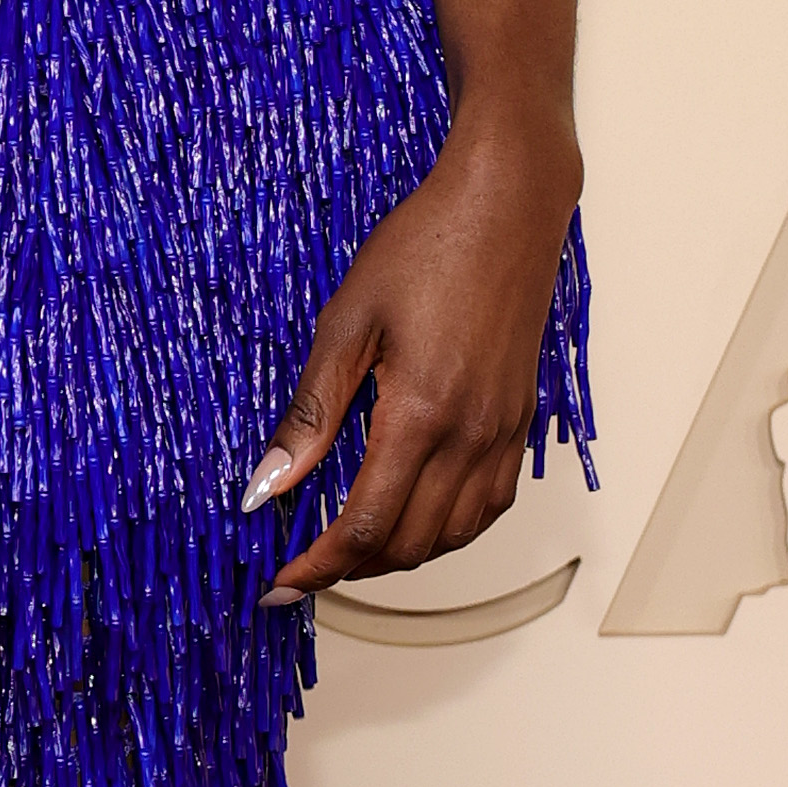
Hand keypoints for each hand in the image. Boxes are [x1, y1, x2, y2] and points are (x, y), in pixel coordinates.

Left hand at [243, 101, 581, 608]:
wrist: (506, 206)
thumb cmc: (425, 247)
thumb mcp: (347, 321)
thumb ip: (310, 413)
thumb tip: (266, 485)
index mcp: (422, 413)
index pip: (366, 525)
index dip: (318, 565)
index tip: (280, 580)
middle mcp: (472, 434)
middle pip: (408, 544)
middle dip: (350, 568)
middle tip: (302, 567)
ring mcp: (503, 431)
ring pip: (453, 535)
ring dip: (399, 556)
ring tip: (350, 549)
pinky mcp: (521, 420)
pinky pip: (490, 505)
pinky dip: (449, 530)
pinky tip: (415, 518)